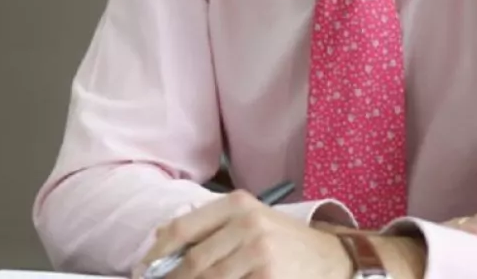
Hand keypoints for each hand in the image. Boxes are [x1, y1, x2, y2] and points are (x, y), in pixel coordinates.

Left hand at [136, 190, 351, 278]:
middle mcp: (248, 225)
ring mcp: (260, 253)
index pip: (182, 228)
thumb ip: (209, 226)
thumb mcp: (250, 219)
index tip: (143, 271)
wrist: (333, 258)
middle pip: (193, 261)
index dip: (157, 254)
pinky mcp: (269, 278)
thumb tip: (161, 241)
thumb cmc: (285, 240)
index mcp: (237, 205)